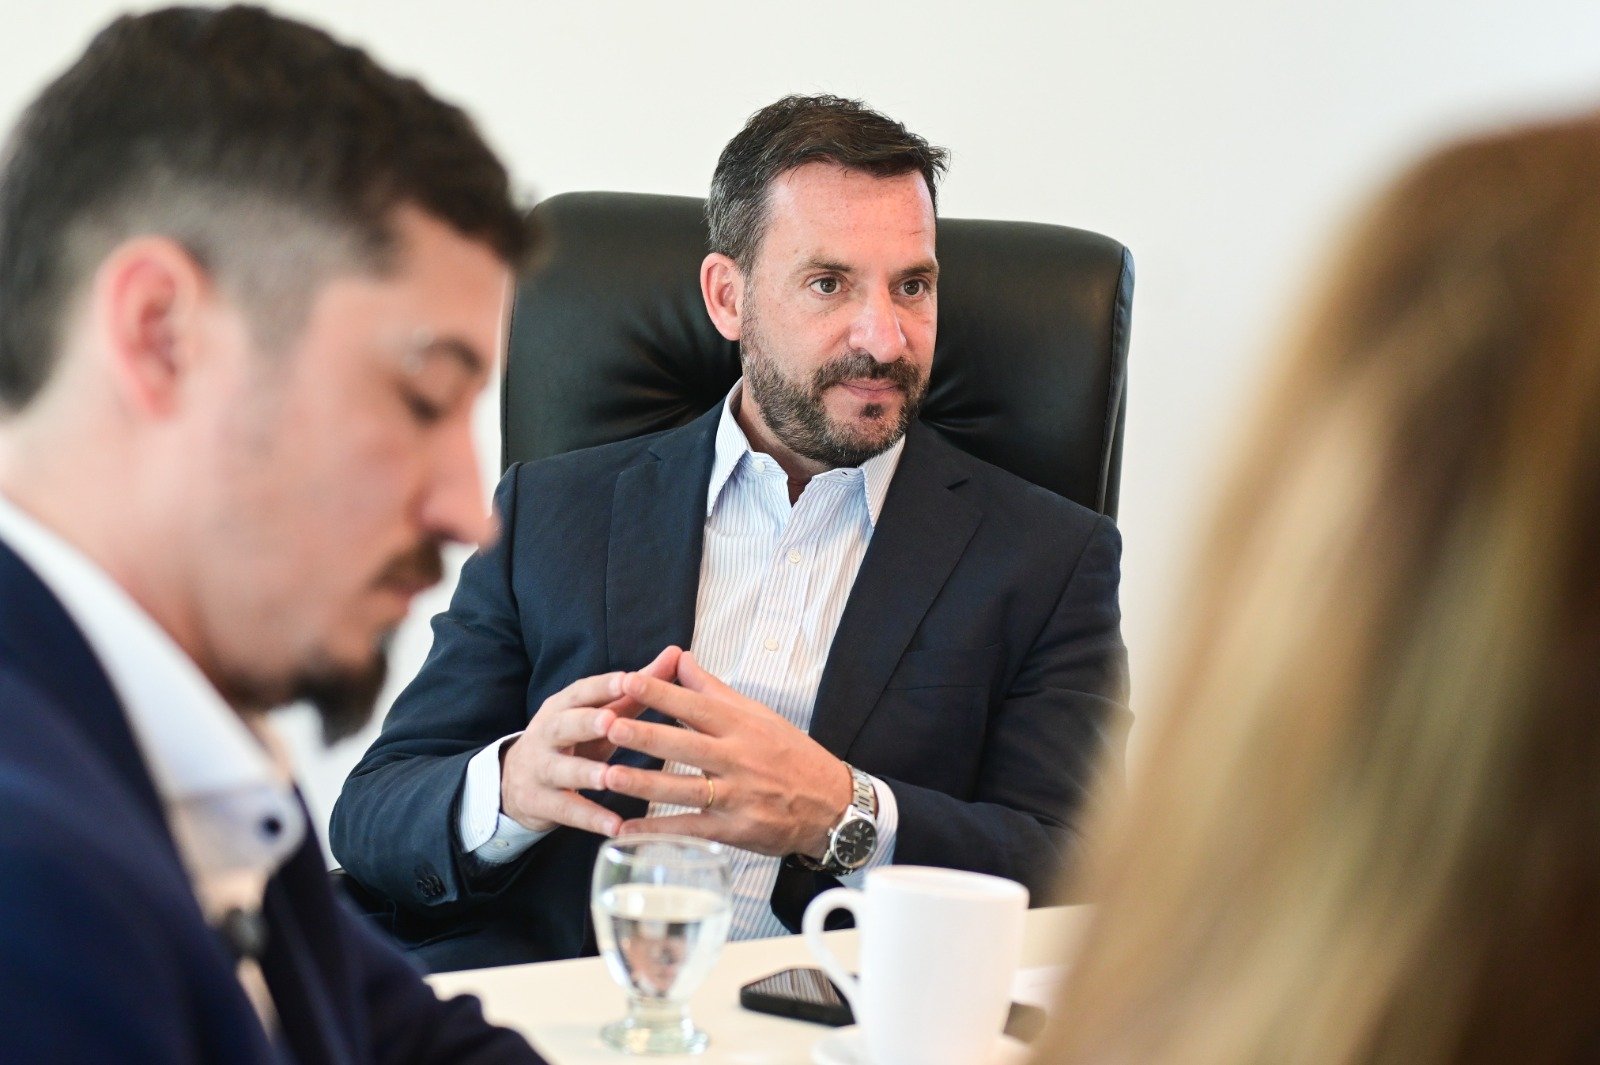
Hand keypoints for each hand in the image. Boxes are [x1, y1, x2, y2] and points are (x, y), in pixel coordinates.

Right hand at [499, 645, 682, 835]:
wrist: (517, 781)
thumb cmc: (574, 740)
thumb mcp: (599, 714)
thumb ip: (636, 690)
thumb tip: (677, 654)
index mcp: (563, 706)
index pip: (581, 691)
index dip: (602, 686)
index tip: (627, 679)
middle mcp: (547, 733)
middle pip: (563, 725)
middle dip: (586, 723)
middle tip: (610, 722)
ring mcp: (541, 769)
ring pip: (562, 770)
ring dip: (586, 773)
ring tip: (609, 777)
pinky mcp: (540, 802)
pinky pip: (567, 810)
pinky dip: (591, 818)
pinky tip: (616, 826)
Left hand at [602, 651, 852, 856]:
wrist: (832, 804)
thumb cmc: (791, 755)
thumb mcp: (758, 715)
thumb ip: (713, 690)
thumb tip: (679, 658)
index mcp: (742, 726)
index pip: (696, 705)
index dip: (661, 693)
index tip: (628, 681)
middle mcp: (739, 759)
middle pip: (686, 745)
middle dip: (646, 736)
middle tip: (609, 725)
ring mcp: (737, 796)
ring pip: (684, 788)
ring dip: (644, 783)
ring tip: (608, 775)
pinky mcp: (734, 830)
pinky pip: (690, 828)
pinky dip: (657, 829)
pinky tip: (626, 827)